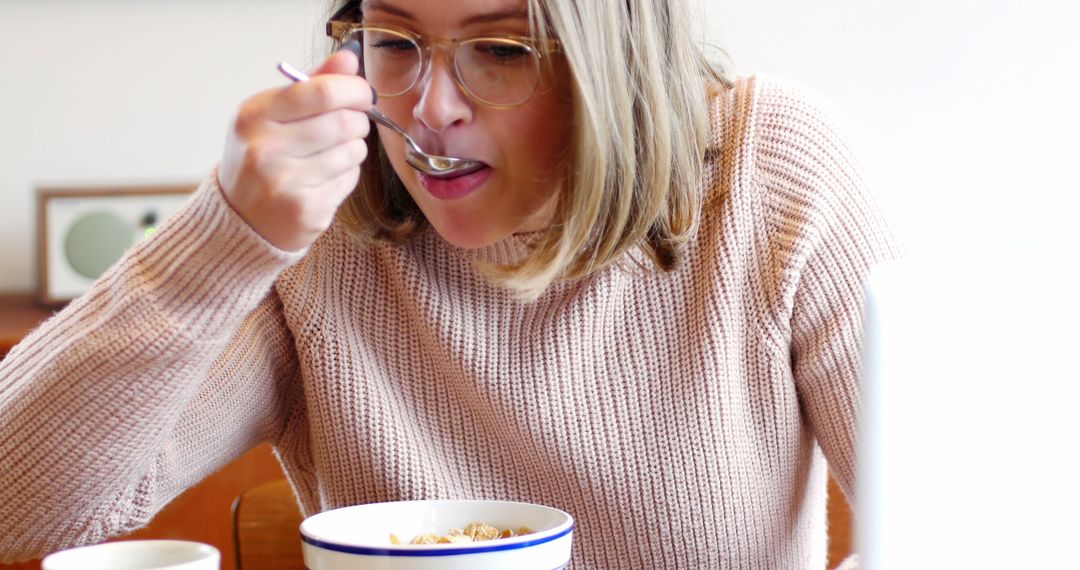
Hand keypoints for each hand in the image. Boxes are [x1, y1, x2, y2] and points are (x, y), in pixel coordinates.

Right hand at [218, 49, 373, 251]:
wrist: (240, 219)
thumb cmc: (261, 157)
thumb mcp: (271, 115)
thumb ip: (311, 85)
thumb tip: (349, 58)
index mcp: (254, 116)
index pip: (321, 92)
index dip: (354, 89)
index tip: (362, 93)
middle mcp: (266, 150)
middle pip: (343, 122)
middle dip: (359, 119)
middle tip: (353, 123)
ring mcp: (286, 184)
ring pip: (353, 152)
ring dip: (355, 147)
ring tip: (335, 151)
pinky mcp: (307, 210)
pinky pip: (350, 179)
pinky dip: (348, 173)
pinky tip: (327, 176)